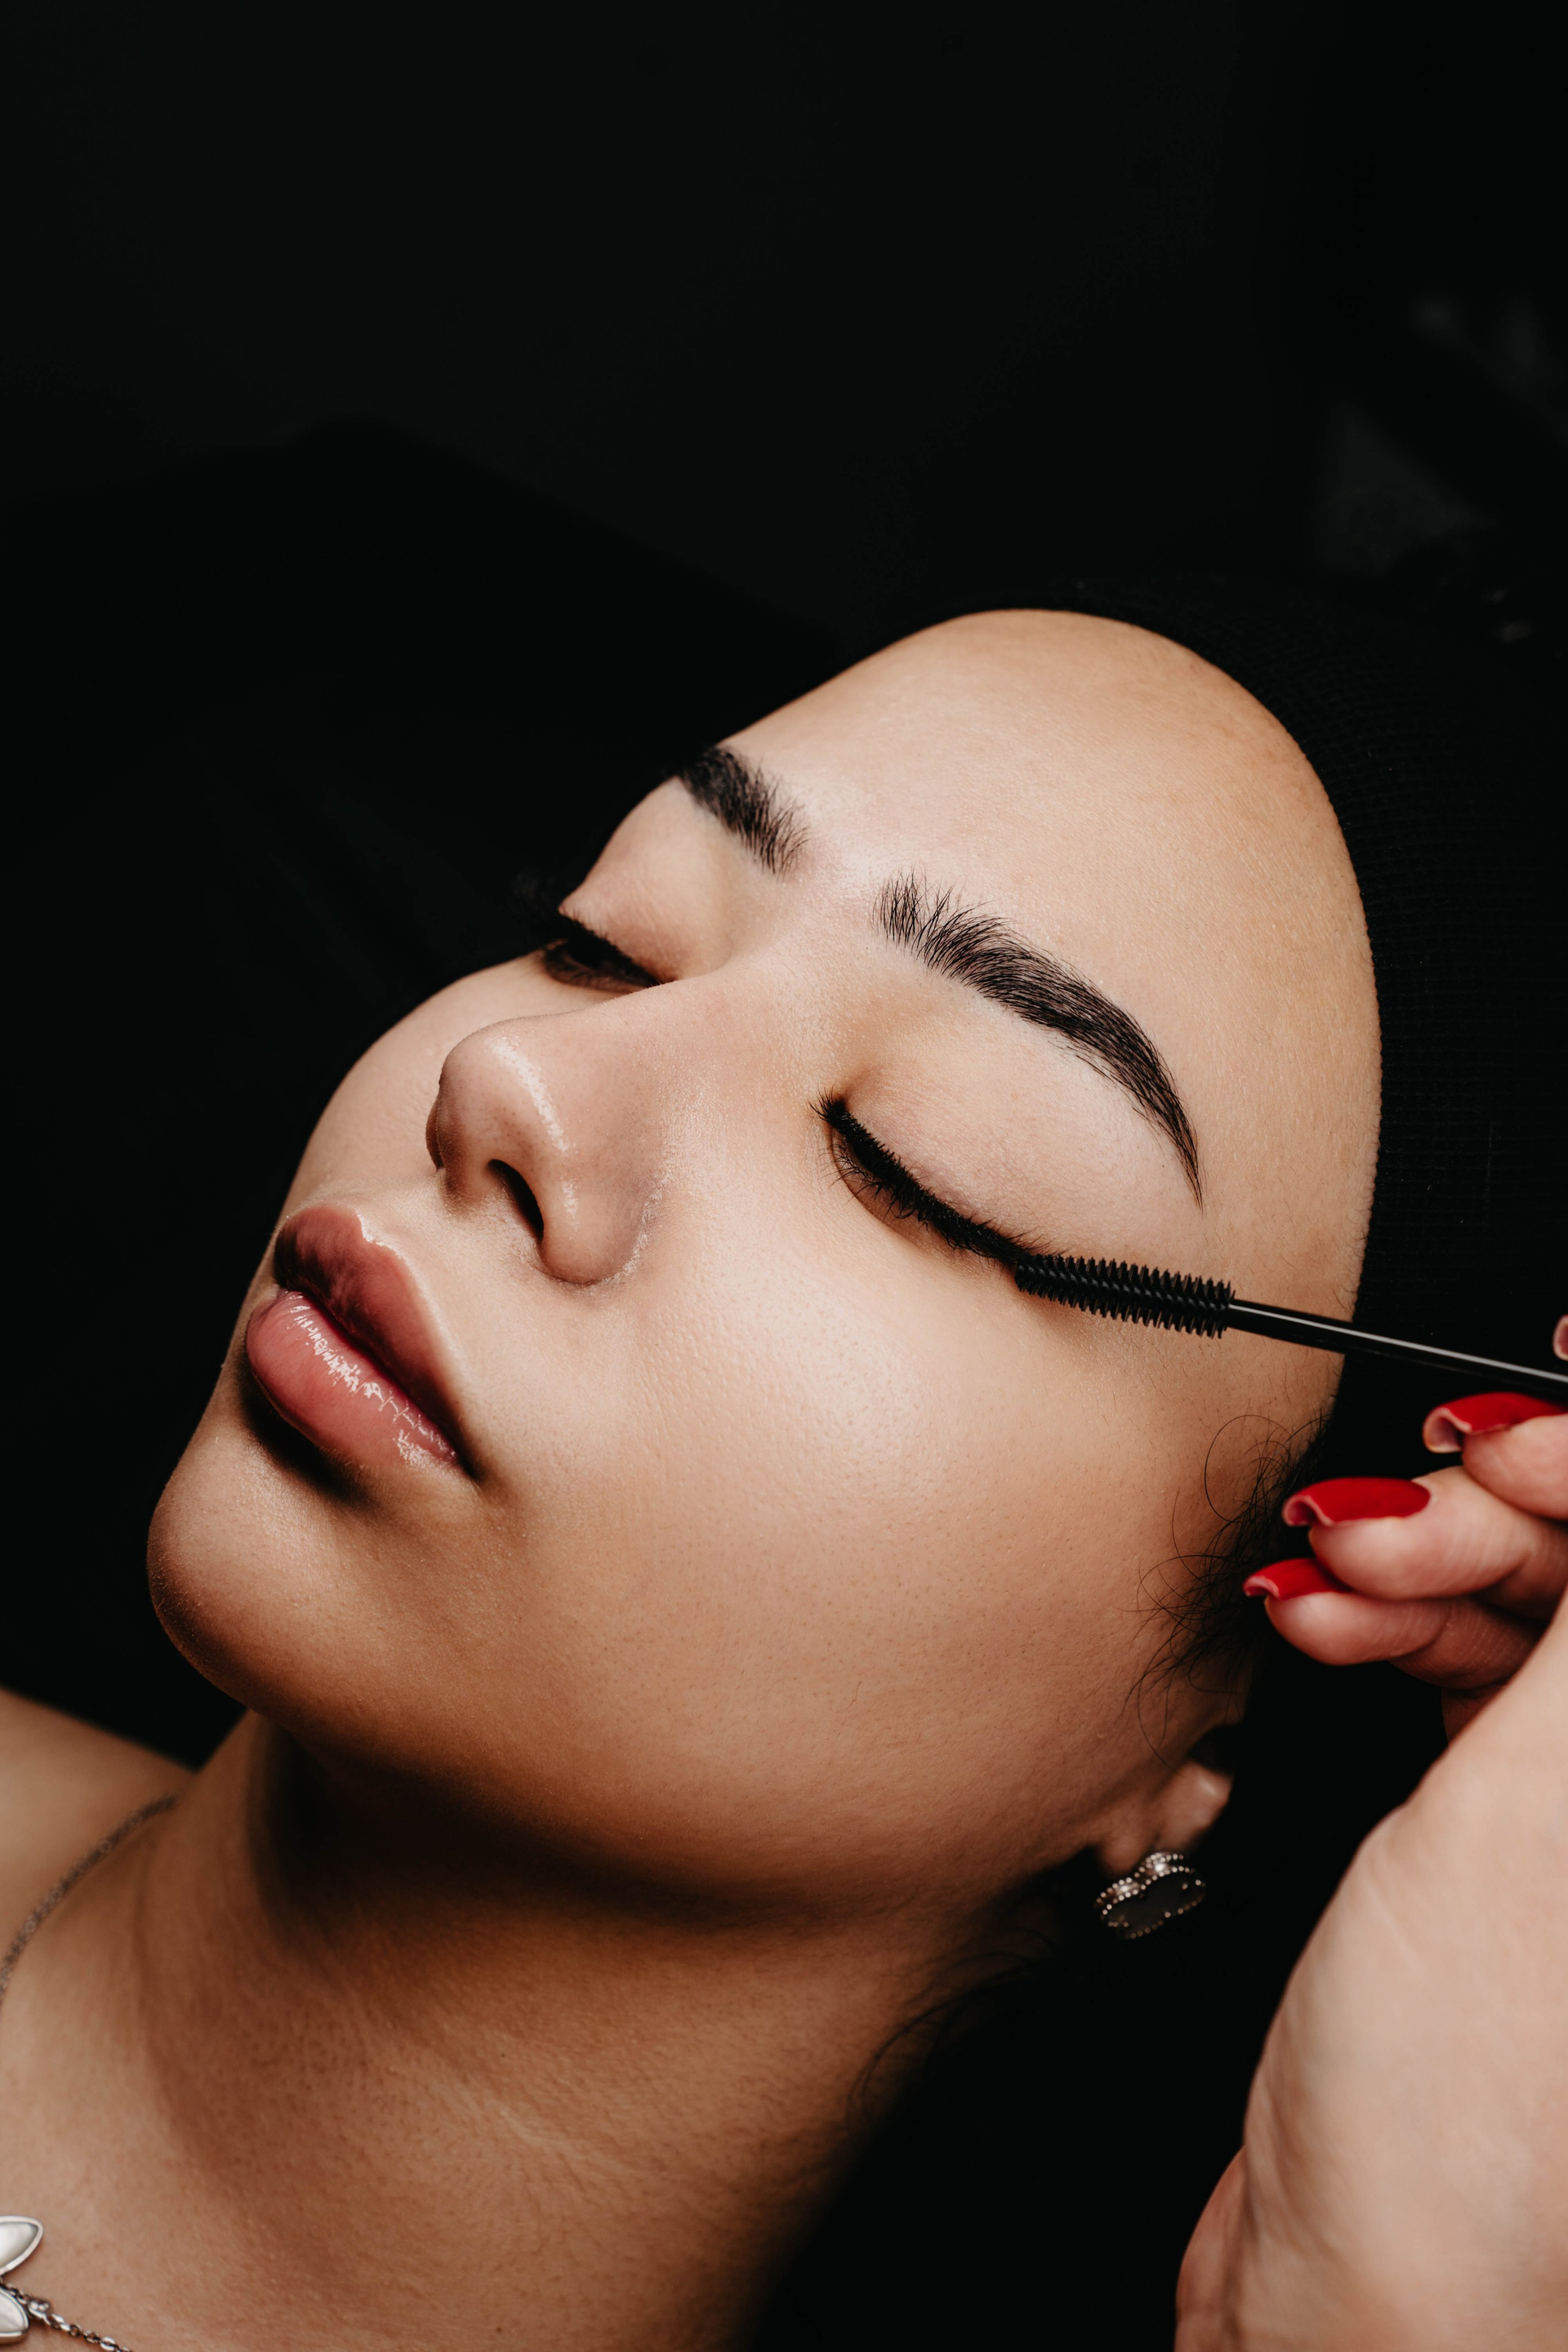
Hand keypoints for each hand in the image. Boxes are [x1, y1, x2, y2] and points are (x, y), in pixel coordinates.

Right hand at [1176, 1382, 1567, 2349]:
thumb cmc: (1465, 2124)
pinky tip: (1322, 1625)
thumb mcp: (1535, 1816)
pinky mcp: (1508, 1851)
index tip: (1512, 1415)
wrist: (1350, 2298)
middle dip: (1494, 1517)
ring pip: (1535, 1625)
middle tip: (1388, 1514)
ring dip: (1420, 1572)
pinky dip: (1390, 1637)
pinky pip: (1471, 1686)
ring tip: (1326, 1578)